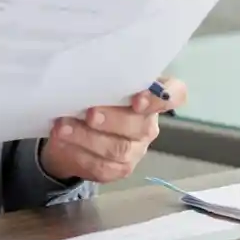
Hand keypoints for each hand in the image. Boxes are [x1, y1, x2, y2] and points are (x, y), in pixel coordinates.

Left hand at [39, 77, 186, 183]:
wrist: (72, 129)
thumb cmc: (92, 95)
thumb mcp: (100, 81)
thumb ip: (104, 76)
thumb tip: (89, 69)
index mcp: (152, 95)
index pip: (176, 94)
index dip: (163, 98)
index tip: (138, 99)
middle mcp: (148, 124)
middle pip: (141, 125)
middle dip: (112, 119)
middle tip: (89, 113)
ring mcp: (135, 149)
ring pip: (118, 149)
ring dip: (87, 137)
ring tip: (63, 126)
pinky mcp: (118, 169)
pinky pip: (102, 166)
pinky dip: (79, 152)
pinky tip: (63, 140)